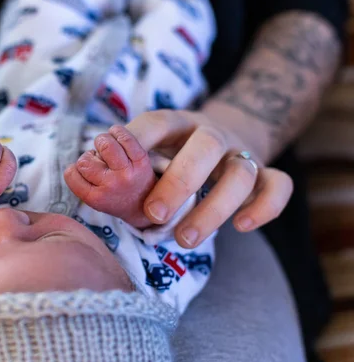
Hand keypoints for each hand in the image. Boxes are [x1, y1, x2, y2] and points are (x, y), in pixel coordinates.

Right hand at [65, 125, 154, 228]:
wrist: (146, 205)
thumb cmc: (114, 198)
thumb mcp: (94, 199)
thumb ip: (81, 181)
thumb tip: (84, 156)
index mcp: (95, 198)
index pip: (71, 173)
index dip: (75, 169)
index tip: (86, 173)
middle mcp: (110, 186)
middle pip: (84, 160)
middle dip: (88, 157)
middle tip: (99, 163)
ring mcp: (126, 173)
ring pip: (103, 144)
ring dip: (101, 141)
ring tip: (106, 148)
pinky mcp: (141, 160)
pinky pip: (124, 137)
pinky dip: (117, 131)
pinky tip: (116, 135)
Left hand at [126, 110, 292, 248]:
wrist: (228, 137)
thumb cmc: (175, 151)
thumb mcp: (152, 147)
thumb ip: (126, 160)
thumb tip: (82, 171)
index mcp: (177, 123)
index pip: (158, 123)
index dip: (137, 141)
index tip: (116, 171)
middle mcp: (212, 134)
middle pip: (205, 146)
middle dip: (179, 182)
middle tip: (153, 215)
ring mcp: (241, 153)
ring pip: (242, 173)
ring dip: (214, 207)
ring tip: (184, 239)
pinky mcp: (266, 172)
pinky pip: (279, 186)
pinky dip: (265, 206)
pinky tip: (242, 226)